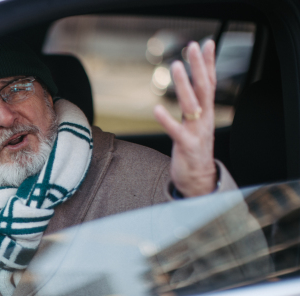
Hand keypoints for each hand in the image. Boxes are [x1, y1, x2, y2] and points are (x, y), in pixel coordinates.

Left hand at [153, 40, 217, 196]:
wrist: (199, 180)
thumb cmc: (193, 151)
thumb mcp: (195, 125)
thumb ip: (193, 107)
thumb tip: (188, 87)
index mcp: (206, 114)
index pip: (210, 83)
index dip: (209, 64)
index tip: (207, 43)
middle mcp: (204, 120)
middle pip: (204, 88)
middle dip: (199, 66)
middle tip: (192, 46)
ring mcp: (197, 132)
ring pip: (192, 105)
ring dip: (183, 85)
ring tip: (176, 66)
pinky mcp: (186, 147)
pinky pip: (176, 131)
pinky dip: (166, 120)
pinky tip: (156, 108)